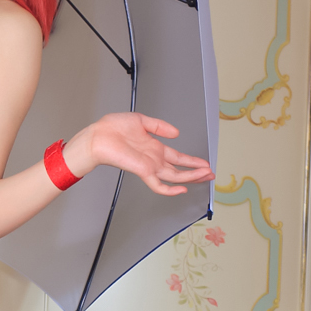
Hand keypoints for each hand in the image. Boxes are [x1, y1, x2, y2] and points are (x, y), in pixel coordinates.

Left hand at [64, 113, 214, 196]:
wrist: (98, 136)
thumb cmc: (112, 128)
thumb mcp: (141, 120)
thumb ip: (159, 126)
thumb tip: (176, 132)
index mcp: (154, 147)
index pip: (177, 157)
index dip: (192, 161)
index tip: (204, 163)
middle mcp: (154, 159)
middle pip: (179, 169)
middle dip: (197, 172)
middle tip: (211, 173)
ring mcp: (149, 166)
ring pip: (175, 177)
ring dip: (192, 177)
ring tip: (206, 176)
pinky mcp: (143, 171)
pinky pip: (159, 186)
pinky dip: (171, 190)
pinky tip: (183, 189)